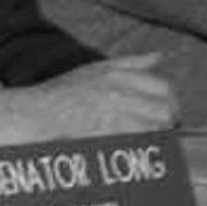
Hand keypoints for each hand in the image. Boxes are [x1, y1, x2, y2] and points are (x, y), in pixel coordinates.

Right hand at [0, 55, 177, 144]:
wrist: (35, 114)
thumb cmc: (62, 93)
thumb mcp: (95, 69)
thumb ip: (130, 63)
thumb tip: (159, 56)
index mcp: (118, 75)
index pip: (164, 88)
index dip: (171, 102)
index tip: (168, 111)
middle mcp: (119, 93)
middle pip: (164, 110)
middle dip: (167, 121)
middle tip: (161, 129)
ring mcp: (113, 115)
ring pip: (155, 129)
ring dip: (157, 136)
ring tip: (148, 140)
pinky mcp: (107, 136)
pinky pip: (137, 143)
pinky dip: (142, 147)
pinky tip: (135, 148)